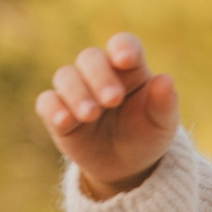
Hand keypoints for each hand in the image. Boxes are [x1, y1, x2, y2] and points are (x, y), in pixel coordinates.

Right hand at [35, 33, 178, 199]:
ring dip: (77, 93)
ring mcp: (76, 91)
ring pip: (66, 76)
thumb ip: (165, 102)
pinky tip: (64, 121)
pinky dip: (53, 108)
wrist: (127, 167)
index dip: (122, 47)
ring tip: (91, 114)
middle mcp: (100, 73)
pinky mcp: (57, 112)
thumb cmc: (147, 135)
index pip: (123, 45)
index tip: (125, 59)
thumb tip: (165, 80)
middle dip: (99, 76)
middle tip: (113, 99)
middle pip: (90, 58)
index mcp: (130, 68)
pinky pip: (47, 102)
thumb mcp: (162, 123)